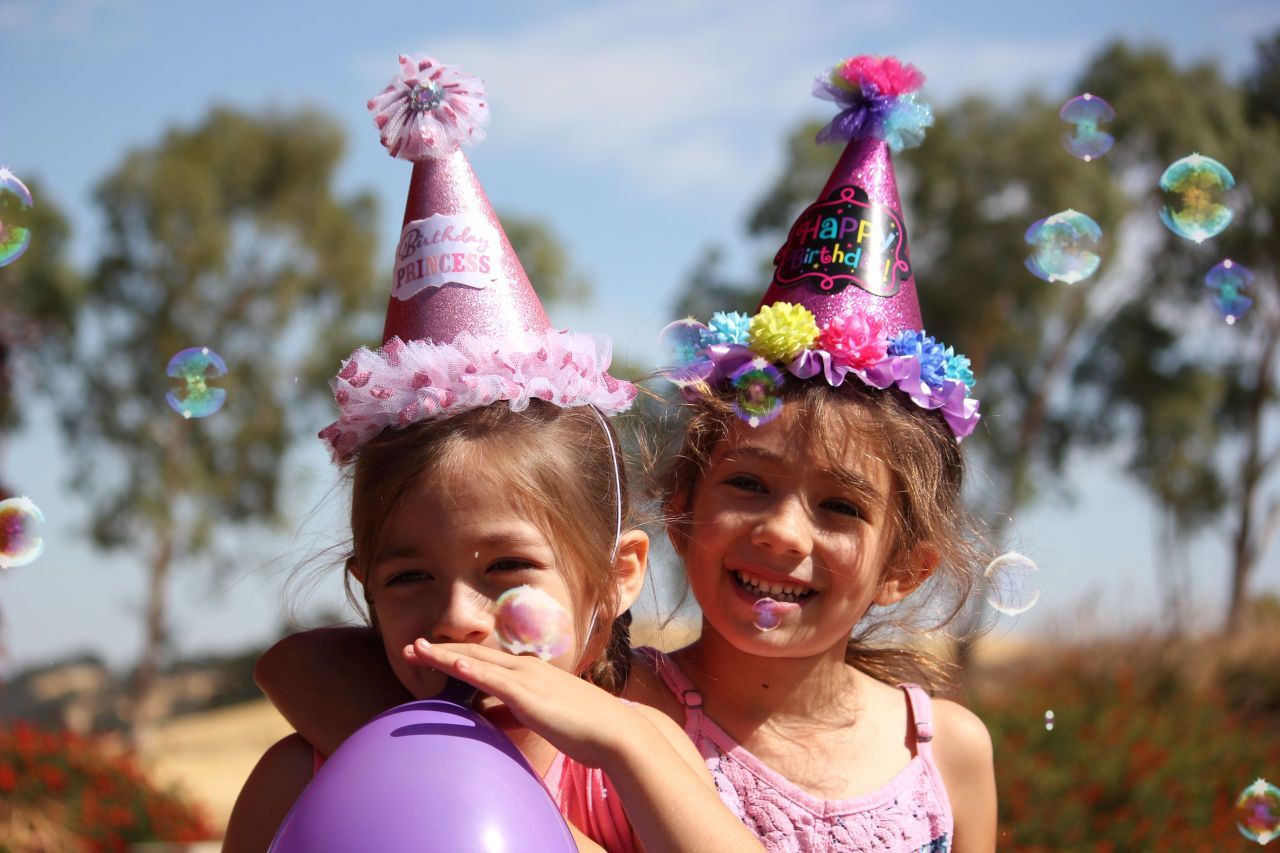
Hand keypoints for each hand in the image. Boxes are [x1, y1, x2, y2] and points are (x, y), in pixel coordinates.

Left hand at [404, 639, 635, 769]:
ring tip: (414, 650)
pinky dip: (470, 669)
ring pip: (477, 662)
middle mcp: (525, 667)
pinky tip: (451, 664)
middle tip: (409, 647)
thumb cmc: (583, 728)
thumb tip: (488, 716)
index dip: (455, 655)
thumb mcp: (540, 718)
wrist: (613, 732)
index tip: (429, 653)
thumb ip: (514, 713)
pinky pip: (494, 680)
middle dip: (439, 649)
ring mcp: (527, 678)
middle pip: (474, 654)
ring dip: (443, 655)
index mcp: (529, 672)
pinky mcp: (529, 695)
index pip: (485, 659)